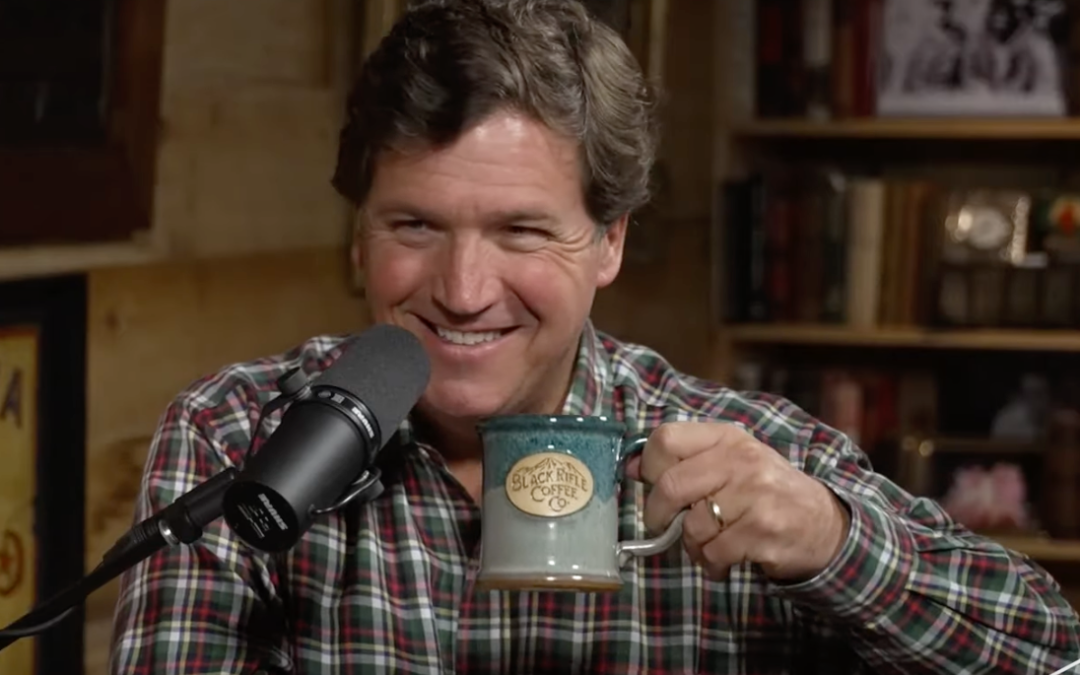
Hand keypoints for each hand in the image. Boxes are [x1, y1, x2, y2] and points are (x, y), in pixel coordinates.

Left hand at [623, 421, 849, 581]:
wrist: (823, 524)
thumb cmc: (765, 491)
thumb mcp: (730, 463)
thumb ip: (685, 461)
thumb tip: (630, 466)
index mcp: (727, 437)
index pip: (666, 438)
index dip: (649, 466)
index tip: (652, 484)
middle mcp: (741, 459)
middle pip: (670, 486)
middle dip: (658, 514)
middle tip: (664, 525)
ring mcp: (755, 494)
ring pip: (691, 526)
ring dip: (691, 545)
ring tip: (707, 545)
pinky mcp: (763, 530)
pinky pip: (714, 553)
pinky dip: (710, 564)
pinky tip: (722, 561)